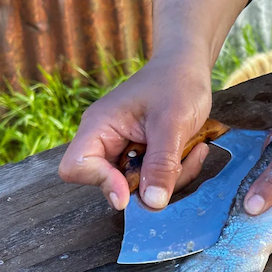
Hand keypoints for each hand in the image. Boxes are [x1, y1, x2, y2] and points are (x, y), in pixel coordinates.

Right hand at [58, 53, 212, 209]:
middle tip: (181, 162)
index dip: (100, 183)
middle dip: (152, 183)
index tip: (130, 191)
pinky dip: (179, 170)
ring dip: (173, 177)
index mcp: (100, 126)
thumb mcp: (172, 124)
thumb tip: (152, 205)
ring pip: (142, 186)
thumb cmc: (177, 83)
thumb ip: (162, 165)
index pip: (76, 167)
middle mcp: (108, 141)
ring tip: (194, 149)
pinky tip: (195, 148)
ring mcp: (127, 150)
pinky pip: (158, 178)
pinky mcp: (146, 155)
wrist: (189, 66)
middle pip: (114, 184)